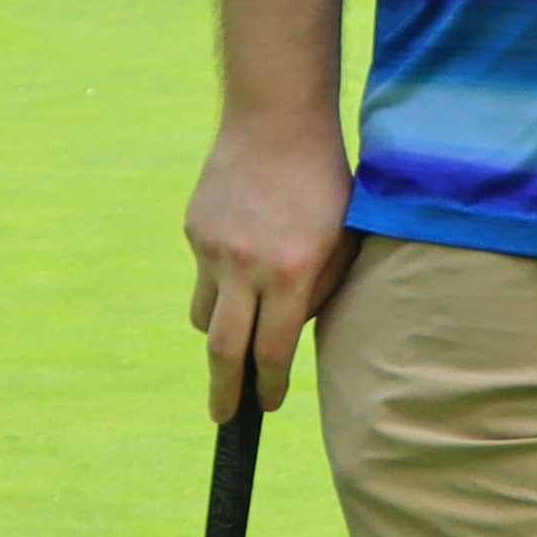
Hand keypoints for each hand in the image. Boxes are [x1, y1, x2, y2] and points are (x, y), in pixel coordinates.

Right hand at [183, 115, 356, 419]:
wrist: (276, 119)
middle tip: (224, 417)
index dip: (270, 386)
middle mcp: (247, 266)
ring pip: (205, 316)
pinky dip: (219, 281)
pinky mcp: (194, 231)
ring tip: (240, 328)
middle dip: (224, 392)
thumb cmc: (325, 181)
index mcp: (293, 272)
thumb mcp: (342, 240)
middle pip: (224, 351)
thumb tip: (289, 336)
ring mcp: (213, 249)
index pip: (273, 350)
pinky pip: (203, 275)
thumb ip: (320, 292)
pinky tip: (243, 254)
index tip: (267, 404)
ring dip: (220, 334)